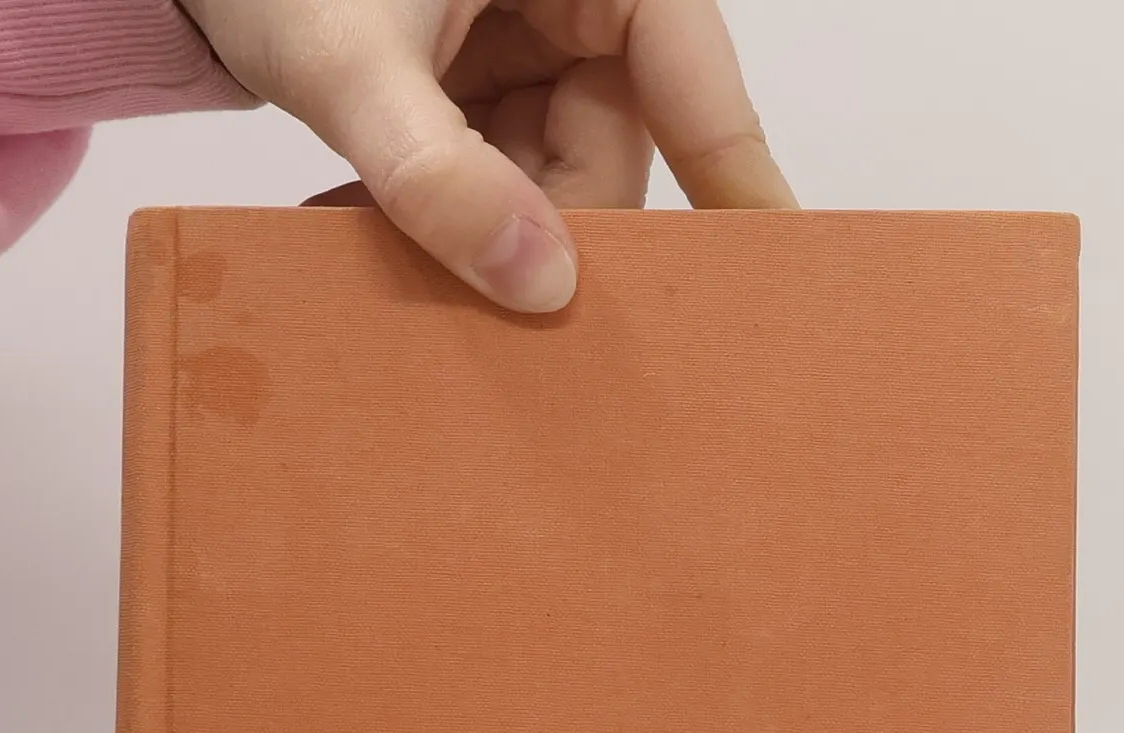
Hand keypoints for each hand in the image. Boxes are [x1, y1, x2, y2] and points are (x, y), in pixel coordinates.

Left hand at [174, 0, 795, 312]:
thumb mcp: (352, 64)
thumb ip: (438, 177)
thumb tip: (542, 285)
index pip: (697, 77)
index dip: (734, 177)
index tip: (771, 268)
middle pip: (611, 150)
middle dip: (543, 229)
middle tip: (486, 300)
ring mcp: (529, 40)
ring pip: (549, 179)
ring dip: (473, 233)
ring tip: (377, 236)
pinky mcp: (480, 81)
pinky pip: (495, 175)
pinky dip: (440, 214)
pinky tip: (370, 222)